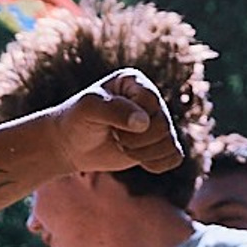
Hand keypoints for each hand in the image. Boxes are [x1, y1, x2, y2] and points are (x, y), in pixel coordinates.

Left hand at [53, 69, 183, 178]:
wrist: (71, 144)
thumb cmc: (77, 120)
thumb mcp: (89, 109)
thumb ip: (114, 110)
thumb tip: (144, 122)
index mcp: (135, 82)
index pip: (152, 102)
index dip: (132, 120)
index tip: (108, 124)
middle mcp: (151, 99)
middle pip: (164, 126)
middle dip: (136, 141)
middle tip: (116, 138)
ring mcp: (158, 122)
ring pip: (170, 144)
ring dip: (143, 153)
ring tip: (123, 146)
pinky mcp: (161, 143)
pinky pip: (175, 157)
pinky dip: (156, 164)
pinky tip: (137, 158)